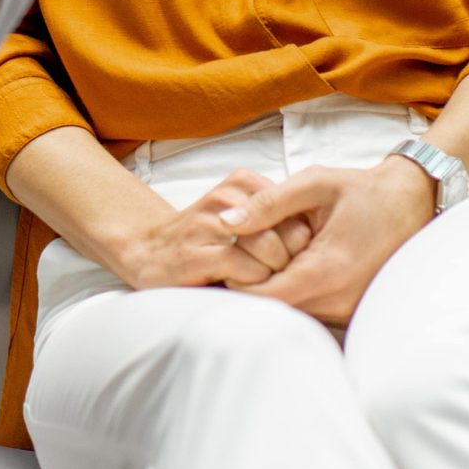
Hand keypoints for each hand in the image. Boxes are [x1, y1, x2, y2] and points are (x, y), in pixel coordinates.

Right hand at [110, 169, 312, 290]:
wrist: (147, 252)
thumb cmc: (205, 241)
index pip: (299, 212)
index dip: (303, 244)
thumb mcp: (242, 217)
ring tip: (255, 281)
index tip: (291, 260)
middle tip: (274, 275)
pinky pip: (245, 270)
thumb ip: (275, 219)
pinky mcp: (196, 253)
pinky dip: (252, 285)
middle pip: (291, 232)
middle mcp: (227, 196)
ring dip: (271, 275)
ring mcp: (209, 223)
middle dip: (292, 261)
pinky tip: (237, 285)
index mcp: (243, 183)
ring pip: (271, 251)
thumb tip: (321, 240)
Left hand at [215, 157, 434, 325]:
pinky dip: (297, 293)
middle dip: (255, 287)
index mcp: (329, 269)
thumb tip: (225, 220)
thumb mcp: (314, 184)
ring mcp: (350, 309)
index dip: (238, 280)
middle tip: (246, 256)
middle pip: (276, 310)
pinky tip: (296, 266)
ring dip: (277, 291)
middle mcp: (341, 299)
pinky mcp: (353, 311)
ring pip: (294, 314)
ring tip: (274, 258)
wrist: (413, 201)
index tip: (231, 257)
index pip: (265, 297)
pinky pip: (312, 311)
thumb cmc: (362, 190)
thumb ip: (267, 204)